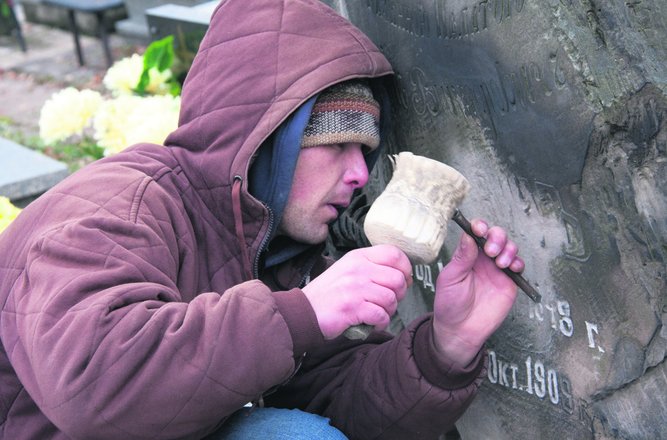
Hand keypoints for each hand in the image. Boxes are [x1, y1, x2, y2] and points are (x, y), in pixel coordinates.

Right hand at [303, 245, 411, 338]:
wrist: (303, 311)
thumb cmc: (329, 293)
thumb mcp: (348, 269)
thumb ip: (371, 267)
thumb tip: (401, 275)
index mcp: (358, 257)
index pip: (394, 254)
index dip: (405, 269)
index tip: (403, 280)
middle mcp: (358, 269)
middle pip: (398, 279)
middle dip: (399, 295)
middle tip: (387, 302)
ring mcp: (355, 287)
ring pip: (391, 299)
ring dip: (388, 311)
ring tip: (377, 313)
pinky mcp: (352, 307)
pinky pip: (381, 315)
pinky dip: (381, 323)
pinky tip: (372, 324)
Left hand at [432, 219, 522, 367]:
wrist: (460, 330)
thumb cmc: (450, 304)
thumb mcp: (450, 278)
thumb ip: (461, 257)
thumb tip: (468, 236)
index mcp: (467, 255)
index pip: (476, 233)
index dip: (480, 227)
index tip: (479, 229)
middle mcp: (483, 259)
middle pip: (496, 236)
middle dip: (497, 237)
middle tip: (491, 250)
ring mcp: (497, 269)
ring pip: (509, 247)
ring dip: (508, 249)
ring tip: (500, 262)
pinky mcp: (509, 282)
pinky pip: (519, 266)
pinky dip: (518, 262)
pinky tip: (511, 267)